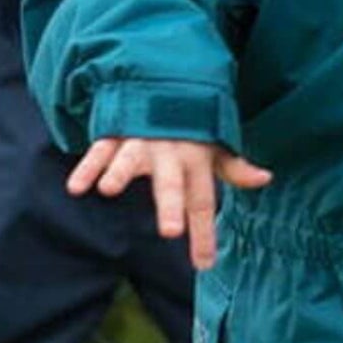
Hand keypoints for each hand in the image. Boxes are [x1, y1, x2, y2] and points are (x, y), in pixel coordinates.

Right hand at [67, 137, 273, 269]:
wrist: (164, 78)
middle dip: (170, 205)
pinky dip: (88, 167)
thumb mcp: (215, 143)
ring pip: (130, 158)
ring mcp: (141, 141)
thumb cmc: (191, 123)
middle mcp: (169, 152)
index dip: (204, 233)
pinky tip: (77, 186)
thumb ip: (234, 167)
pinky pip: (100, 150)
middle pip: (171, 182)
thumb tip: (265, 178)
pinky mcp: (116, 133)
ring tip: (109, 189)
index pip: (203, 201)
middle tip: (169, 231)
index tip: (204, 264)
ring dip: (120, 172)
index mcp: (196, 159)